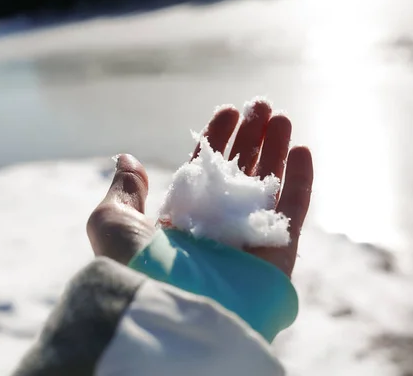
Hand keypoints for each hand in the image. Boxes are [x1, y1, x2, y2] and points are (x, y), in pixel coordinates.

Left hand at [87, 101, 313, 276]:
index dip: (216, 138)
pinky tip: (301, 149)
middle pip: (239, 173)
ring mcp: (247, 241)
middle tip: (261, 104)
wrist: (168, 308)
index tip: (228, 110)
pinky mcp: (276, 257)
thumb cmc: (135, 264)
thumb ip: (124, 189)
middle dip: (251, 138)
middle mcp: (215, 227)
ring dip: (276, 151)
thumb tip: (127, 158)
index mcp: (180, 218)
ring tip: (282, 116)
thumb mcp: (111, 221)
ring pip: (267, 187)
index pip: (204, 169)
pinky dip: (300, 181)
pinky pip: (292, 213)